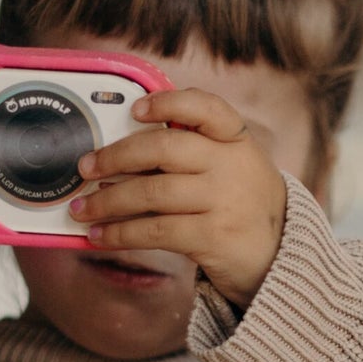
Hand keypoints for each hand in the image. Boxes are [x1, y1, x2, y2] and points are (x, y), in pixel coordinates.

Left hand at [66, 89, 289, 309]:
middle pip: (164, 149)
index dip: (169, 102)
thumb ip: (196, 152)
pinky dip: (120, 233)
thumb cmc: (243, 208)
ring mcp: (224, 201)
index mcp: (237, 141)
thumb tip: (123, 152)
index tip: (135, 110)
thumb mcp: (235, 168)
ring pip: (151, 193)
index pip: (207, 108)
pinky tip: (100, 236)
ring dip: (107, 201)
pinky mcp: (212, 237)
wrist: (280, 259)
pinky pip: (154, 230)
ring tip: (82, 209)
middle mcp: (233, 166)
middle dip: (116, 156)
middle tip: (86, 166)